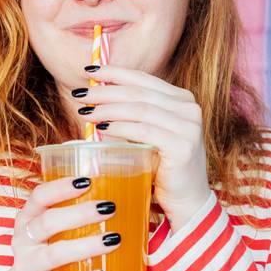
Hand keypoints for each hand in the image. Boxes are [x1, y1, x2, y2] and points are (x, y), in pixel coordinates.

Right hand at [0, 176, 120, 270]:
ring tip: (114, 240)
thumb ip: (68, 215)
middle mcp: (23, 241)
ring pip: (56, 254)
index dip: (60, 187)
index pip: (39, 197)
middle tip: (109, 209)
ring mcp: (28, 268)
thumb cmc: (45, 252)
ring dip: (87, 246)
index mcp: (26, 219)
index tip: (86, 181)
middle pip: (48, 222)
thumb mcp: (46, 231)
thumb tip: (114, 196)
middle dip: (80, 214)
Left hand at [75, 64, 211, 229]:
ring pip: (139, 109)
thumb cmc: (162, 166)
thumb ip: (131, 113)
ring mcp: (189, 127)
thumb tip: (94, 95)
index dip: (114, 72)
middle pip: (138, 93)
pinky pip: (144, 131)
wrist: (187, 200)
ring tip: (85, 113)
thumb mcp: (149, 132)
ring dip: (107, 109)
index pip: (143, 79)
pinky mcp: (183, 146)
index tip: (89, 70)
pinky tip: (101, 129)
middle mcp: (190, 108)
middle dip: (105, 91)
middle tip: (80, 95)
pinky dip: (120, 128)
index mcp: (182, 99)